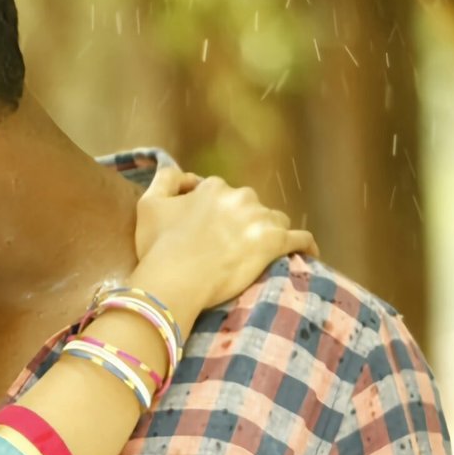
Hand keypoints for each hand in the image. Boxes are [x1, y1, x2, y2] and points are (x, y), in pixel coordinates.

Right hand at [131, 166, 317, 320]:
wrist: (174, 279)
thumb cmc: (158, 245)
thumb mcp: (148, 204)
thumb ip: (166, 179)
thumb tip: (184, 175)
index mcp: (213, 188)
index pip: (219, 192)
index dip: (212, 209)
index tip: (206, 228)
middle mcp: (240, 197)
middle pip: (248, 205)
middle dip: (241, 219)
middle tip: (227, 244)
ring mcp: (260, 219)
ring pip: (274, 220)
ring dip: (267, 231)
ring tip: (257, 252)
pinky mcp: (275, 243)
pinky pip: (301, 240)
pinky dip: (304, 245)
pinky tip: (306, 253)